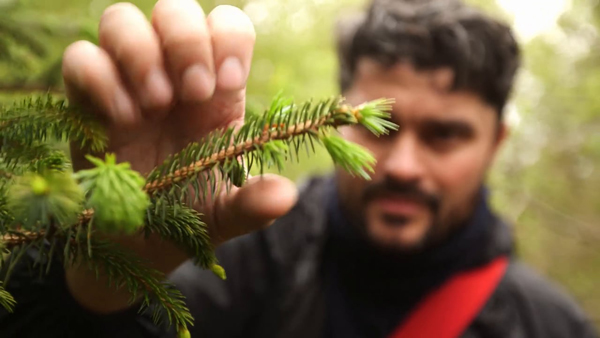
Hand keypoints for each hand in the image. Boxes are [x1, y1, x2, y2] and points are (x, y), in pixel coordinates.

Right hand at [61, 0, 297, 311]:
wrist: (137, 242)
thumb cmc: (188, 215)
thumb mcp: (225, 214)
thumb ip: (254, 204)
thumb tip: (285, 196)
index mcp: (215, 90)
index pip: (226, 24)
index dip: (228, 39)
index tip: (225, 84)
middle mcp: (172, 76)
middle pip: (175, 7)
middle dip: (186, 42)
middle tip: (193, 94)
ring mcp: (126, 83)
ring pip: (121, 19)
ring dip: (141, 55)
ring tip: (155, 106)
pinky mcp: (86, 100)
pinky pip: (80, 58)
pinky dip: (100, 79)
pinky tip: (120, 120)